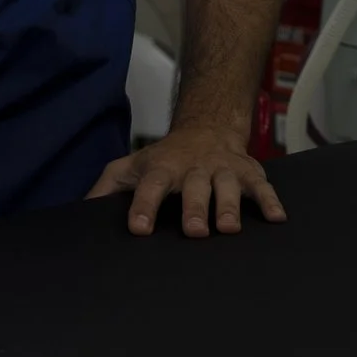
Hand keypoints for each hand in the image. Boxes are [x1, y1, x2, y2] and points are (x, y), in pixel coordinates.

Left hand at [87, 122, 286, 238]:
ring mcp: (223, 168)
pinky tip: (276, 218)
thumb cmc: (165, 157)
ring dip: (229, 206)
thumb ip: (107, 188)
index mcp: (163, 168)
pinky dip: (270, 200)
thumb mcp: (132, 166)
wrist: (206, 126)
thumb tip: (80, 213)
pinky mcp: (248, 172)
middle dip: (194, 207)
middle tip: (194, 230)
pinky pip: (261, 186)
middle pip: (194, 187)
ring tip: (228, 228)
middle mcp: (194, 167)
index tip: (139, 228)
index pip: (150, 186)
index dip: (143, 206)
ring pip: (227, 185)